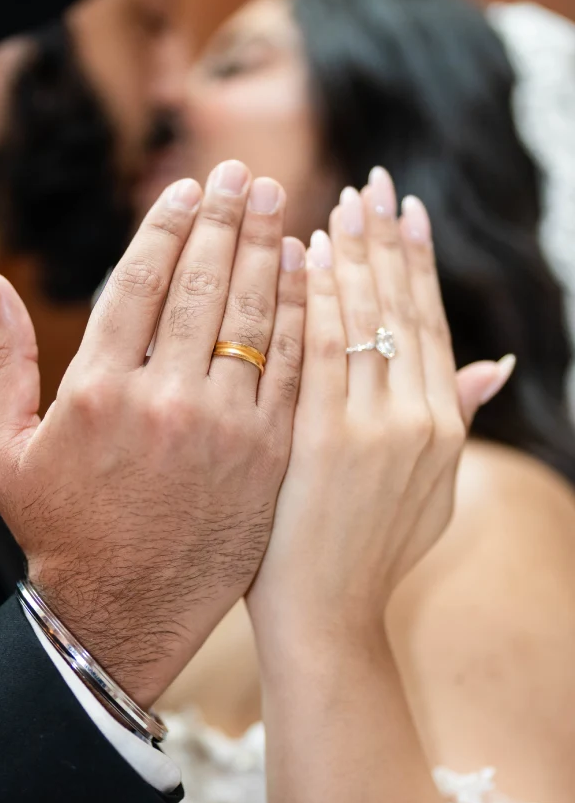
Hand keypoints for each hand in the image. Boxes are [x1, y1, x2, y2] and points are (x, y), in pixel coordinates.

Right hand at [0, 163, 305, 705]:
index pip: (137, 283)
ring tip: (276, 205)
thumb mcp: (2, 452)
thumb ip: (1, 361)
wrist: (125, 611)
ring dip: (266, 253)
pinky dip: (301, 317)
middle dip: (224, 221)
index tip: (186, 190)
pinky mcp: (268, 457)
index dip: (165, 228)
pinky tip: (306, 278)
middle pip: (201, 287)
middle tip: (241, 175)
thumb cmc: (59, 530)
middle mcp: (163, 401)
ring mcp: (223, 430)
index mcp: (96, 391)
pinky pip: (292, 371)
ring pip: (253, 320)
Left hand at [247, 169, 514, 653]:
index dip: (418, 264)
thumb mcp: (434, 489)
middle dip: (389, 240)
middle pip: (403, 309)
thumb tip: (496, 363)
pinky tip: (306, 253)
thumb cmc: (370, 554)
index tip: (407, 211)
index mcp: (445, 426)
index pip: (431, 324)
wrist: (330, 620)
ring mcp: (376, 430)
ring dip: (355, 254)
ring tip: (343, 202)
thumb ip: (459, 418)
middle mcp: (420, 420)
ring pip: (367, 319)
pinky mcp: (327, 441)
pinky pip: (322, 350)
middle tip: (374, 182)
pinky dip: (317, 297)